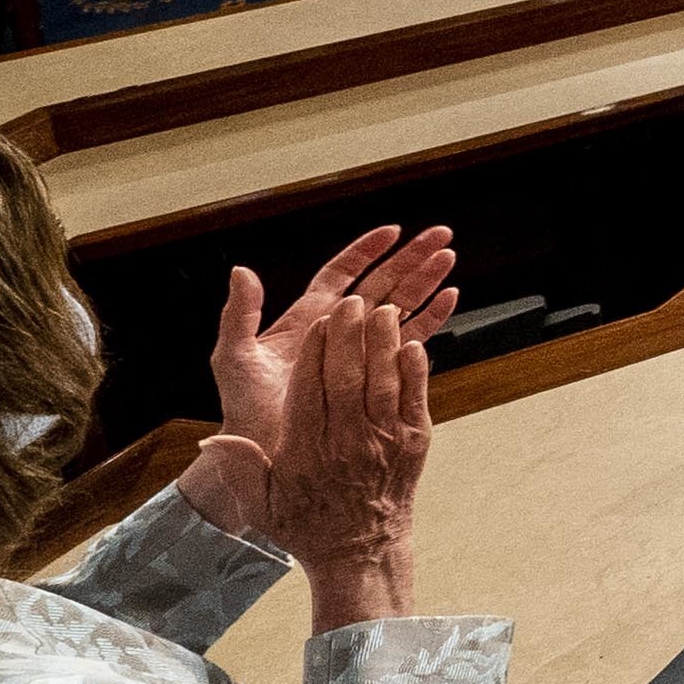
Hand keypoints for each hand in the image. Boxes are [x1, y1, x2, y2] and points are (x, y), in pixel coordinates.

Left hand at [204, 225, 462, 483]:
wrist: (265, 451)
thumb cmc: (245, 407)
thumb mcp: (234, 357)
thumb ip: (240, 313)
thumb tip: (241, 271)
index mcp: (309, 317)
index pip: (343, 273)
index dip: (367, 251)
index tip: (393, 233)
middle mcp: (339, 328)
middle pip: (381, 283)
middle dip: (410, 258)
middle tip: (439, 236)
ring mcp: (360, 351)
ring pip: (401, 305)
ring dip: (426, 281)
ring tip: (449, 258)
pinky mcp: (376, 375)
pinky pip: (409, 340)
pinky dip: (432, 319)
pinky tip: (449, 299)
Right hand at [242, 292, 433, 626]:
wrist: (359, 553)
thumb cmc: (306, 523)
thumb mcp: (260, 503)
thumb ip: (240, 465)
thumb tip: (211, 437)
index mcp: (304, 451)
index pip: (309, 391)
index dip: (315, 354)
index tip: (318, 322)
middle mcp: (345, 443)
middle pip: (347, 379)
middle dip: (348, 336)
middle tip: (350, 302)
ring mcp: (383, 442)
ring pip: (383, 382)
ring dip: (384, 343)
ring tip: (382, 309)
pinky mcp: (415, 443)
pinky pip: (415, 399)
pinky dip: (415, 370)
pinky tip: (412, 343)